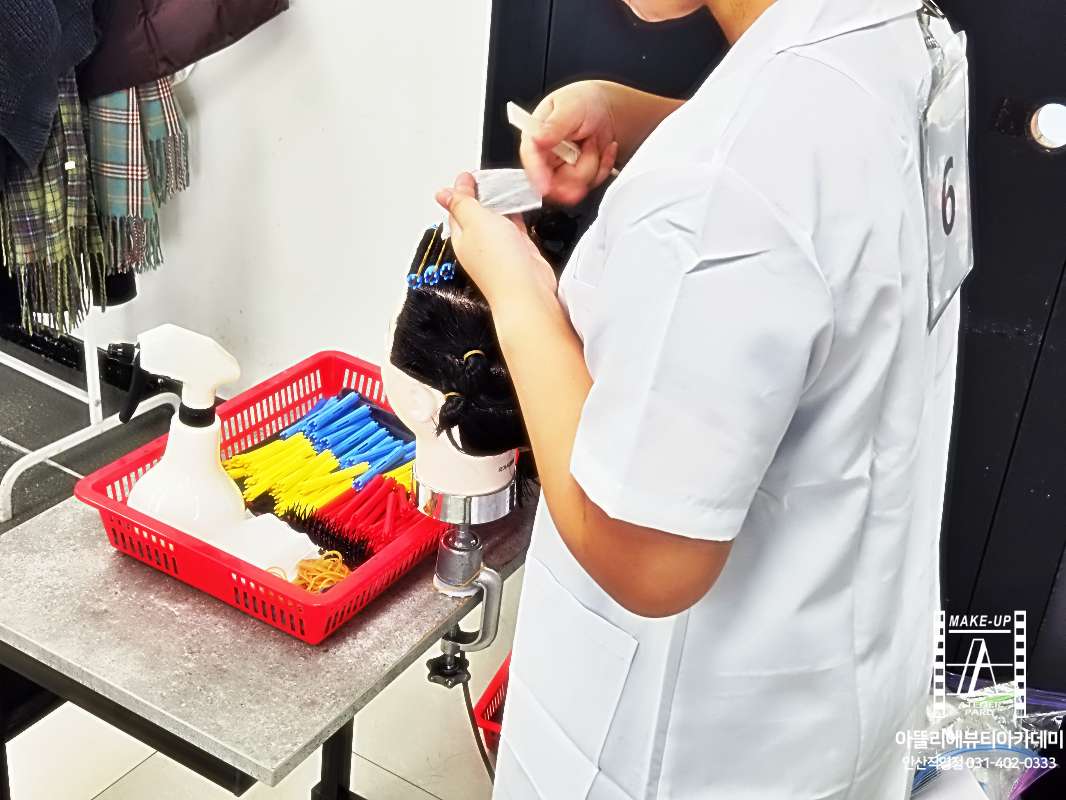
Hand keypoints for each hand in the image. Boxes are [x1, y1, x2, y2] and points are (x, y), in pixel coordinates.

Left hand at [436, 173, 557, 310]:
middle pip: (478, 212)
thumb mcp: (475, 222)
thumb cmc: (500, 264)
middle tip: (490, 177)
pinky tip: (521, 205)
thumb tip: (443, 192)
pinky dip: (517, 214)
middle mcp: (479, 243)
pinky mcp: (519, 250)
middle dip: (483, 194)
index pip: (457, 208)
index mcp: (462, 236)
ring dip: (501, 202)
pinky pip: (515, 227)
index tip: (471, 174)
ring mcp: (500, 248)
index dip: (463, 189)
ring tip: (506, 185)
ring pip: (497, 218)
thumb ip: (461, 204)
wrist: (527, 290)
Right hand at [520, 81, 619, 205]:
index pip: (530, 159)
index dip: (537, 175)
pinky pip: (591, 185)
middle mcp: (544, 158)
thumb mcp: (570, 107)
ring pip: (574, 187)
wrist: (605, 109)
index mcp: (535, 138)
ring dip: (592, 164)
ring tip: (593, 141)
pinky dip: (603, 166)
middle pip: (553, 183)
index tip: (545, 187)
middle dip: (577, 170)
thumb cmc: (583, 102)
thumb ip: (554, 125)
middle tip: (589, 144)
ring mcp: (561, 171)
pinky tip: (603, 149)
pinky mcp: (576, 179)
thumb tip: (537, 138)